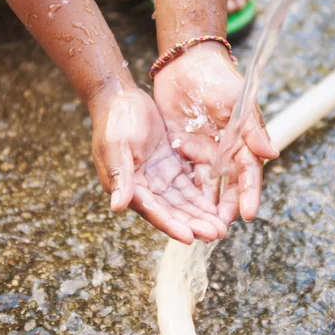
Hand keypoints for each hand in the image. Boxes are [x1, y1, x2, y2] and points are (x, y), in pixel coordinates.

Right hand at [91, 86, 226, 243]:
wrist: (120, 97)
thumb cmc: (114, 120)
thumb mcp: (116, 145)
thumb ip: (119, 174)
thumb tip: (118, 205)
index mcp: (127, 186)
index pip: (153, 210)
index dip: (171, 225)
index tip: (190, 237)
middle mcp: (143, 188)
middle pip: (171, 211)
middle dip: (193, 224)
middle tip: (216, 234)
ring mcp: (157, 178)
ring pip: (182, 202)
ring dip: (200, 215)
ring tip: (220, 227)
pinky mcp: (168, 166)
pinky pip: (187, 186)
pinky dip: (200, 197)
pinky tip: (216, 207)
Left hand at [153, 42, 278, 225]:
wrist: (186, 63)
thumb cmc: (218, 78)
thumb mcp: (237, 100)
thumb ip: (251, 128)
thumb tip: (271, 154)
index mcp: (242, 142)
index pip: (247, 174)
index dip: (248, 194)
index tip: (247, 214)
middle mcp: (224, 152)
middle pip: (227, 187)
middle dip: (224, 208)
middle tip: (218, 230)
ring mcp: (202, 152)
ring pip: (206, 186)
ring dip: (204, 206)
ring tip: (199, 227)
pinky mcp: (182, 150)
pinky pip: (183, 176)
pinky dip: (183, 193)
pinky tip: (178, 210)